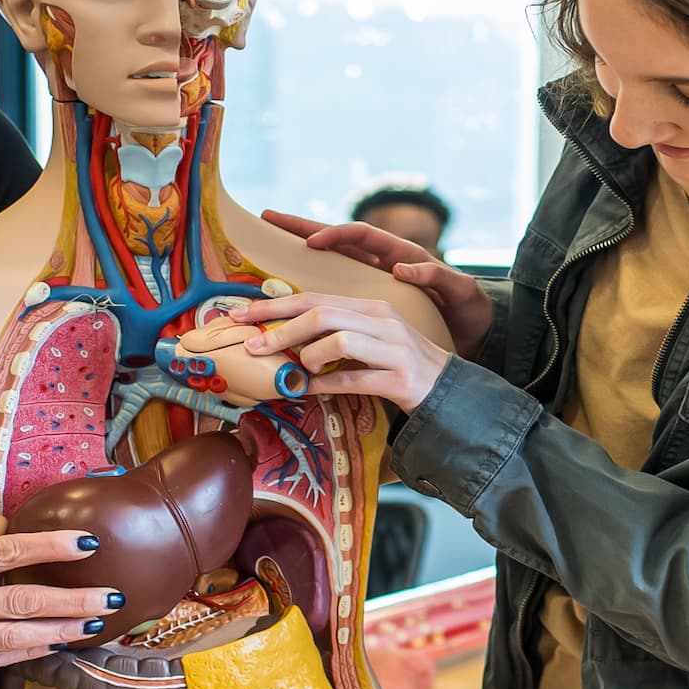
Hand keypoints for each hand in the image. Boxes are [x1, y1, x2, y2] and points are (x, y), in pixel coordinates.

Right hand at [0, 522, 111, 688]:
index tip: (87, 546)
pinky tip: (51, 646)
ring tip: (94, 625)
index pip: (2, 554)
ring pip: (11, 639)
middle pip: (19, 602)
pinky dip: (24, 654)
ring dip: (59, 632)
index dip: (49, 549)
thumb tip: (6, 527)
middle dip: (73, 601)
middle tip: (113, 596)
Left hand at [229, 290, 452, 412]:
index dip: (273, 306)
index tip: (240, 316)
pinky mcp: (400, 379)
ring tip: (299, 370)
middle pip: (322, 314)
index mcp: (370, 306)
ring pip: (340, 341)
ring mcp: (393, 349)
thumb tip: (283, 338)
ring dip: (309, 357)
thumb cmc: (399, 363)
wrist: (448, 389)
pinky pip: (355, 380)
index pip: (314, 298)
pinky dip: (325, 386)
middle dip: (280, 329)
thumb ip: (334, 332)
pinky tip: (306, 390)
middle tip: (251, 346)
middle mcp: (383, 321)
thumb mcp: (369, 339)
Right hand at [263, 209, 492, 352]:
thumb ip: (438, 278)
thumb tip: (404, 269)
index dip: (336, 235)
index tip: (311, 242)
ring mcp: (373, 277)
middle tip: (268, 218)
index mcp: (401, 254)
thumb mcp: (461, 293)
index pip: (362, 235)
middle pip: (336, 238)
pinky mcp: (368, 296)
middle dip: (302, 227)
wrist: (474, 330)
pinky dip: (312, 281)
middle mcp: (382, 261)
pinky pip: (335, 283)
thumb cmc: (468, 310)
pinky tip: (287, 287)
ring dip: (300, 249)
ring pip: (330, 258)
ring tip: (267, 241)